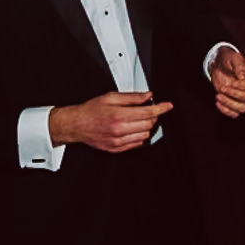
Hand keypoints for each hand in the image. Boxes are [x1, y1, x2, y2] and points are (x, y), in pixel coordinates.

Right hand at [50, 90, 171, 152]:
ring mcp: (119, 141)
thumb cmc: (91, 110)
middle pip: (148, 124)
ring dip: (146, 126)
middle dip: (152, 116)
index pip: (147, 112)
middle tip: (148, 109)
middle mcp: (120, 130)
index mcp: (118, 115)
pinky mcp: (117, 148)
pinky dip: (139, 136)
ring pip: (145, 135)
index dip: (160, 108)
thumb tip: (148, 96)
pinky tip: (132, 129)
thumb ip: (131, 97)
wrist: (76, 125)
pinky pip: (137, 144)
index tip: (168, 106)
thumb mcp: (110, 97)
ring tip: (137, 119)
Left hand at [210, 47, 244, 117]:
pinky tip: (218, 102)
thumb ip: (239, 66)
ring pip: (242, 108)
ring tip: (219, 96)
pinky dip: (226, 111)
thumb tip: (242, 78)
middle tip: (223, 88)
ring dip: (230, 104)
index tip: (231, 82)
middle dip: (234, 94)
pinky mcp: (235, 102)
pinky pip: (234, 113)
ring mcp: (243, 97)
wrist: (219, 64)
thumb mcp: (233, 58)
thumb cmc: (228, 59)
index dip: (243, 87)